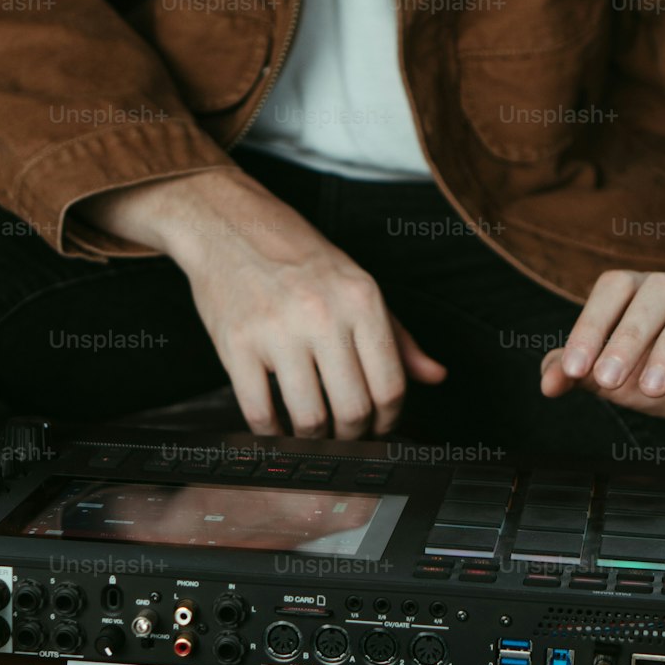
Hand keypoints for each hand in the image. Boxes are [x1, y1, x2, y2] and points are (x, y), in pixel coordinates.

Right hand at [76, 167, 445, 437]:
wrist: (229, 225)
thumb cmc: (298, 258)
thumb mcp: (358, 286)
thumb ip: (398, 336)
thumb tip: (434, 375)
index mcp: (361, 300)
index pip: (390, 385)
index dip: (389, 420)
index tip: (379, 427)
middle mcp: (322, 314)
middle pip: (353, 409)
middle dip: (353, 436)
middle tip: (346, 436)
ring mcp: (276, 331)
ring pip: (309, 418)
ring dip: (314, 439)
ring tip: (313, 433)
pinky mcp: (236, 345)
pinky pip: (259, 412)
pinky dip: (271, 433)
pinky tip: (276, 426)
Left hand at [539, 270, 664, 419]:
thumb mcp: (627, 375)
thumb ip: (583, 373)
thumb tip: (549, 382)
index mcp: (647, 293)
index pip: (614, 289)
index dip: (591, 325)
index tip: (574, 370)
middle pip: (656, 293)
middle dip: (627, 337)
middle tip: (606, 382)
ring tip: (653, 390)